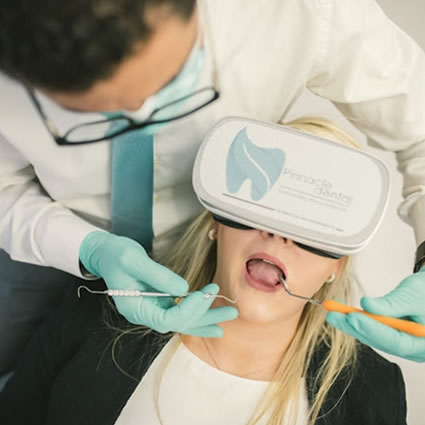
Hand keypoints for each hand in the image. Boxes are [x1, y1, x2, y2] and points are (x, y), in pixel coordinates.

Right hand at [79, 231, 237, 336]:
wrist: (105, 253)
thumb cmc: (115, 254)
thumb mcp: (134, 260)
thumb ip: (158, 275)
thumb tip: (185, 289)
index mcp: (134, 308)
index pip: (167, 319)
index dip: (189, 310)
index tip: (204, 293)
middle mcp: (144, 313)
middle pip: (179, 323)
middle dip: (204, 317)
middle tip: (230, 312)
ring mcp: (151, 308)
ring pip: (182, 320)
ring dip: (205, 317)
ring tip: (228, 316)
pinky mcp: (158, 301)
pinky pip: (179, 311)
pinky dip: (196, 312)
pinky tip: (212, 315)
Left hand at [326, 269, 424, 361]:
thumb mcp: (412, 296)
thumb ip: (392, 304)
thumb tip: (367, 306)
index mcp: (423, 344)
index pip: (395, 341)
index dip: (371, 329)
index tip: (353, 317)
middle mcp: (413, 348)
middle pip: (380, 341)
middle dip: (355, 327)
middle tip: (335, 315)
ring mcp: (402, 343)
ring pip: (373, 337)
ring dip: (351, 325)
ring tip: (333, 314)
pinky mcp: (392, 335)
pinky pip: (373, 331)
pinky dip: (357, 322)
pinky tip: (342, 315)